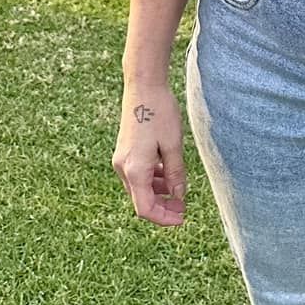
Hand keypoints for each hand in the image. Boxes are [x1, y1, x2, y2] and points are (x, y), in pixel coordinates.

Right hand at [112, 83, 186, 225]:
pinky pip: (137, 175)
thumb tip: (178, 195)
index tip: (181, 218)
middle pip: (140, 200)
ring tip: (178, 191)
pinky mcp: (125, 152)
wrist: (143, 86)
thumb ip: (175, 173)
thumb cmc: (159, 113)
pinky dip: (152, 180)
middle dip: (162, 207)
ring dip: (158, 194)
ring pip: (139, 188)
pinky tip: (167, 174)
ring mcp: (122, 159)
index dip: (163, 218)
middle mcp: (123, 168)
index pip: (145, 208)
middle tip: (183, 208)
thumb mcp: (173, 145)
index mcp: (134, 170)